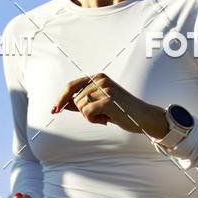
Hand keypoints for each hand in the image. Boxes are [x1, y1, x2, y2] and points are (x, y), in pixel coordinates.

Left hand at [52, 73, 169, 137]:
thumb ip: (83, 102)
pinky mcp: (108, 100)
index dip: (61, 98)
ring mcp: (105, 88)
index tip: (54, 110)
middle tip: (101, 114)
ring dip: (90, 116)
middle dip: (84, 111)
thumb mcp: (101, 104)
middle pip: (75, 100)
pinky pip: (87, 113)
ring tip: (106, 115)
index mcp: (98, 78)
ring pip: (80, 107)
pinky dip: (94, 120)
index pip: (71, 86)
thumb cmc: (122, 111)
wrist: (143, 116)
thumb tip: (64, 104)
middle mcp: (100, 80)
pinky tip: (107, 119)